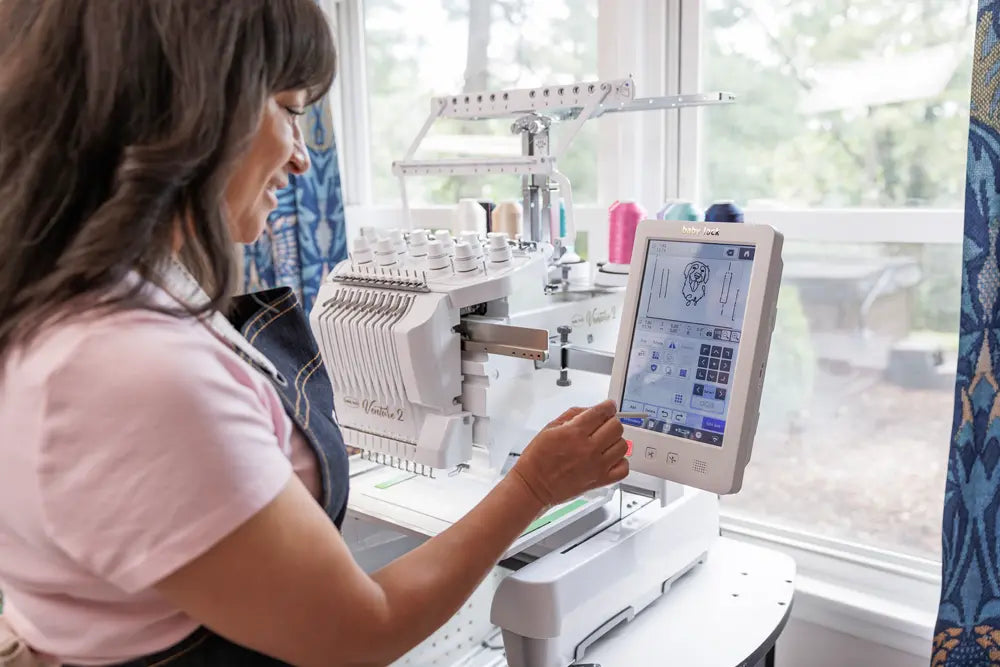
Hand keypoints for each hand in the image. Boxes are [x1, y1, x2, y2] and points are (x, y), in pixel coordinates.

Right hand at [509, 399, 628, 507]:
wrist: (534, 486)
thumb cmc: (538, 459)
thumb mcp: (550, 428)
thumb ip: (573, 415)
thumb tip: (591, 410)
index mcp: (574, 432)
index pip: (602, 412)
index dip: (608, 406)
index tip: (609, 407)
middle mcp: (588, 448)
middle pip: (616, 427)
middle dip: (610, 422)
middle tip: (603, 426)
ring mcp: (597, 465)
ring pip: (622, 445)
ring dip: (615, 441)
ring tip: (605, 443)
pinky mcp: (600, 480)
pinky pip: (623, 468)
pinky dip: (620, 462)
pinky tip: (610, 459)